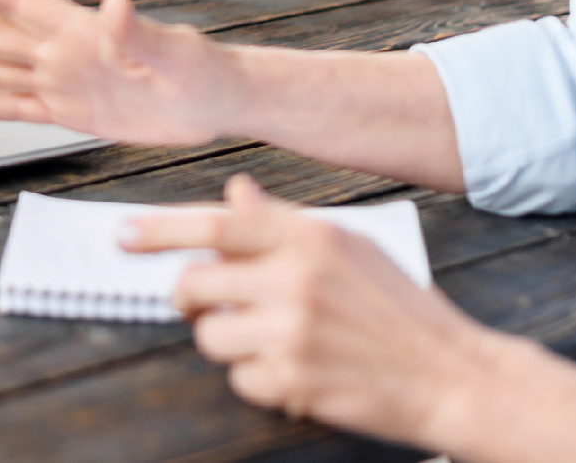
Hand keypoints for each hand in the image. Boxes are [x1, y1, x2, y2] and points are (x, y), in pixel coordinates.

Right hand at [0, 0, 245, 143]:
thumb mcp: (173, 51)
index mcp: (80, 32)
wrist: (218, 103)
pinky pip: (19, 108)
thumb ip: (137, 31)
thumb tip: (113, 4)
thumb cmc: (202, 70)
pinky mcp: (75, 113)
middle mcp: (64, 53)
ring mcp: (66, 82)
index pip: (17, 3)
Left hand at [123, 175, 487, 448]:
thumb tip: (234, 192)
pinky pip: (239, 379)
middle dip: (192, 297)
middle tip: (210, 302)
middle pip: (197, 283)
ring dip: (228, 341)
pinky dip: (258, 379)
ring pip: (210, 335)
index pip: (215, 225)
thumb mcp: (346, 244)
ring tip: (271, 339)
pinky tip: (295, 370)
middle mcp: (296, 278)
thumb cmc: (397, 305)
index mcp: (308, 236)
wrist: (451, 373)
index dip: (161, 229)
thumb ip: (282, 222)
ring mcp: (294, 332)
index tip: (124, 236)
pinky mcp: (296, 382)